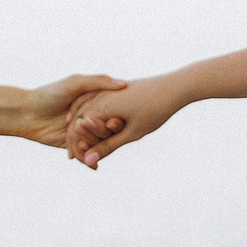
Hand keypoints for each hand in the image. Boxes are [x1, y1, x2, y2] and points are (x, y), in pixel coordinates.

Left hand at [19, 74, 127, 152]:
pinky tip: (92, 163)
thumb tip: (123, 83)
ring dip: (96, 146)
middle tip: (103, 134)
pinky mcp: (74, 145)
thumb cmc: (50, 94)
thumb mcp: (75, 83)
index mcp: (95, 101)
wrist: (26, 113)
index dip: (116, 118)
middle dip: (104, 133)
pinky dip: (88, 158)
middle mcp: (91, 117)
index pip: (113, 112)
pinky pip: (86, 153)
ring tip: (93, 148)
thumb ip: (99, 82)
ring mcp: (83, 132)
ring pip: (97, 143)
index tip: (115, 122)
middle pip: (106, 129)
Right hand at [64, 75, 184, 168]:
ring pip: (84, 108)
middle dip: (75, 138)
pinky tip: (92, 123)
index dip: (75, 146)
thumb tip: (90, 160)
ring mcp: (106, 89)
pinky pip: (94, 101)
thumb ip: (108, 146)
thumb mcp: (131, 133)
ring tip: (79, 144)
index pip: (77, 129)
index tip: (75, 160)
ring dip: (80, 126)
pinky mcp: (114, 88)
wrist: (173, 86)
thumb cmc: (155, 110)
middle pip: (78, 119)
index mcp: (101, 106)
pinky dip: (89, 114)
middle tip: (73, 157)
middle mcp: (100, 95)